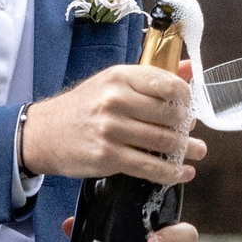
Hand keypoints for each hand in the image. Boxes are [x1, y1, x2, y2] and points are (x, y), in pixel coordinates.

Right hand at [22, 64, 204, 185]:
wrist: (45, 133)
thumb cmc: (84, 106)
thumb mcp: (113, 82)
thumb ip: (150, 77)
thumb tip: (187, 69)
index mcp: (120, 76)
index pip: (168, 85)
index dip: (186, 99)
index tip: (190, 109)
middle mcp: (116, 99)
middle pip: (170, 115)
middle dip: (188, 128)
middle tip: (193, 134)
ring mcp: (111, 129)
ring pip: (163, 142)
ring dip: (186, 150)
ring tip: (197, 153)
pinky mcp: (108, 156)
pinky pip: (149, 167)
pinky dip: (171, 172)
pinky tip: (182, 172)